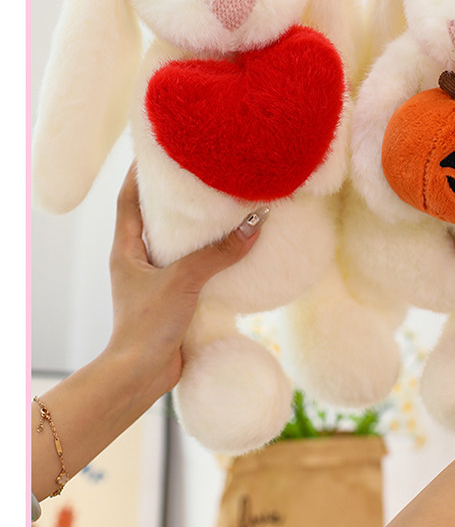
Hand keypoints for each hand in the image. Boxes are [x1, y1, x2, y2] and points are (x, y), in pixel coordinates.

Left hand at [107, 164, 263, 397]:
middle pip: (153, 217)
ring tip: (223, 206)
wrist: (139, 378)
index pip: (128, 198)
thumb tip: (256, 223)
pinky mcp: (172, 300)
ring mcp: (154, 281)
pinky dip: (210, 258)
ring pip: (175, 244)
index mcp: (126, 248)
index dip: (140, 171)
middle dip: (174, 196)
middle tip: (202, 172)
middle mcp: (137, 260)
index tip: (160, 148)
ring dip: (195, 229)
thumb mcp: (183, 282)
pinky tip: (233, 251)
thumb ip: (218, 253)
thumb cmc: (147, 325)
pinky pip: (192, 269)